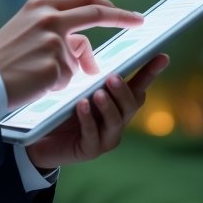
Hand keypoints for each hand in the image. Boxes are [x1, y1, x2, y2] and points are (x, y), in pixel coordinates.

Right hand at [0, 0, 142, 109]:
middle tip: (138, 22)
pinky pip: (68, 79)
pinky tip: (36, 84)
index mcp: (40, 5)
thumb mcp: (25, 31)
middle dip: (123, 16)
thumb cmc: (1, 58)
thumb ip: (56, 30)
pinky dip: (56, 85)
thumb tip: (84, 48)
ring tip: (38, 76)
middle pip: (95, 12)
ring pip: (77, 59)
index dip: (108, 5)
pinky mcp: (55, 66)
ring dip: (65, 72)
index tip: (126, 12)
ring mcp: (53, 41)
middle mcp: (49, 18)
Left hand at [25, 54, 169, 169]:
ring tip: (98, 94)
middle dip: (123, 90)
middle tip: (112, 78)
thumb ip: (84, 69)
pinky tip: (82, 107)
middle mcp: (116, 120)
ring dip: (108, 106)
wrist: (40, 139)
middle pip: (131, 105)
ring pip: (116, 121)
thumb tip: (89, 52)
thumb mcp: (74, 86)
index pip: (138, 85)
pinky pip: (92, 135)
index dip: (150, 72)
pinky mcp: (89, 150)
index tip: (162, 56)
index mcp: (116, 103)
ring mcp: (105, 137)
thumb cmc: (59, 109)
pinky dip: (88, 119)